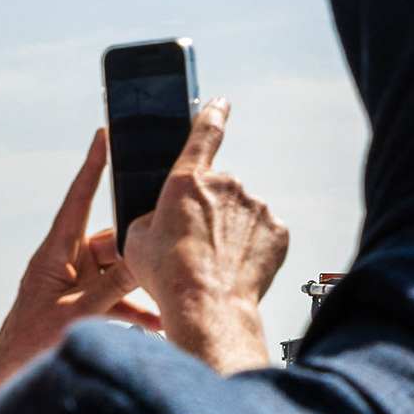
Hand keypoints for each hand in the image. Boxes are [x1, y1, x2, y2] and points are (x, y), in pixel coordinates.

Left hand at [0, 129, 163, 413]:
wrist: (0, 386)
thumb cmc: (26, 348)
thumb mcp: (77, 315)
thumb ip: (114, 288)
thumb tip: (147, 258)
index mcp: (53, 254)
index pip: (78, 200)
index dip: (93, 166)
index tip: (105, 134)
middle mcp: (64, 264)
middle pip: (110, 241)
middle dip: (137, 245)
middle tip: (166, 241)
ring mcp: (73, 285)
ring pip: (117, 272)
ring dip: (140, 285)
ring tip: (169, 292)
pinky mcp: (80, 306)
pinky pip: (114, 299)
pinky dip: (135, 310)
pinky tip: (160, 324)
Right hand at [119, 102, 287, 376]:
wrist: (208, 309)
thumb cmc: (169, 277)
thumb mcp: (136, 241)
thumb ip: (149, 217)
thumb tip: (156, 219)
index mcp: (188, 179)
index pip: (204, 132)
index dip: (212, 114)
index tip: (220, 104)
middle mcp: (226, 185)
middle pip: (218, 191)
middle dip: (209, 211)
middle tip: (195, 244)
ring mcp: (256, 206)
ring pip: (241, 213)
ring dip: (231, 231)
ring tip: (214, 263)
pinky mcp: (277, 230)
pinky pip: (263, 233)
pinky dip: (252, 246)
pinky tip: (237, 267)